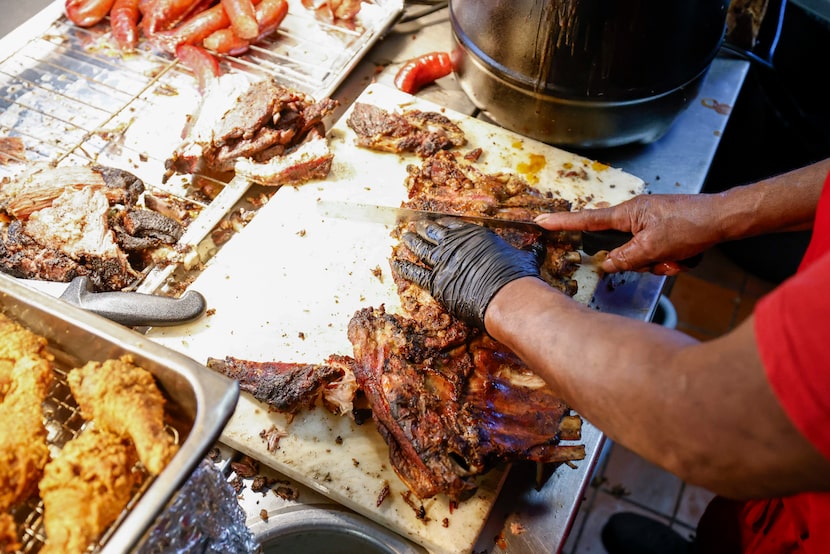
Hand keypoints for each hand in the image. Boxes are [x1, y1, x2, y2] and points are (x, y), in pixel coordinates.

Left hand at [392, 218, 544, 328]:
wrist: (509, 296)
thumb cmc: (518, 277)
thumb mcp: (526, 258)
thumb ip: (529, 251)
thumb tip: (541, 246)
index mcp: (475, 235)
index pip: (453, 225)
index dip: (443, 223)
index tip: (436, 221)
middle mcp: (456, 244)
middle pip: (434, 233)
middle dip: (423, 228)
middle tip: (414, 225)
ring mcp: (443, 262)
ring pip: (420, 248)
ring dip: (410, 242)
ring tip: (403, 237)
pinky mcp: (435, 282)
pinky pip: (414, 273)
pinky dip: (404, 267)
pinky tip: (395, 262)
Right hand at [535, 194, 717, 274]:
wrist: (724, 219)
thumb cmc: (690, 225)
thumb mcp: (652, 247)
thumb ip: (624, 258)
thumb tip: (606, 264)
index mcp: (628, 212)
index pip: (588, 219)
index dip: (563, 223)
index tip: (541, 221)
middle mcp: (637, 216)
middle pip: (621, 248)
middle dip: (640, 260)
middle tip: (660, 257)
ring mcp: (652, 225)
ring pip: (641, 255)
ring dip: (659, 262)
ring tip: (678, 256)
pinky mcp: (665, 233)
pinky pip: (657, 255)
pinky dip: (670, 260)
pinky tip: (685, 255)